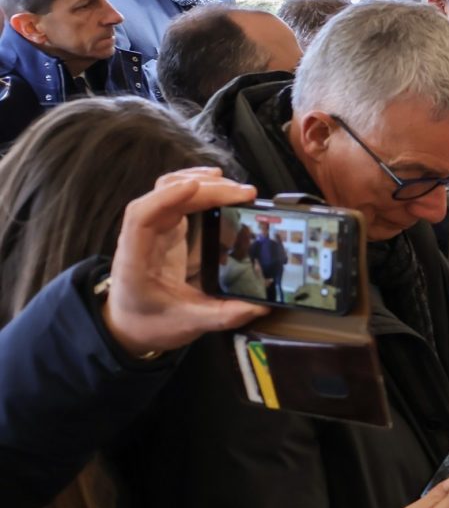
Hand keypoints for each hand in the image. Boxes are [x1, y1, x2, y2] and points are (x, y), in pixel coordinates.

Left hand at [103, 168, 268, 356]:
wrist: (128, 325)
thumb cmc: (149, 324)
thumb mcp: (187, 325)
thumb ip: (223, 315)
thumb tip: (261, 306)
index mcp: (136, 260)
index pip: (142, 217)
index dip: (166, 197)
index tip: (197, 187)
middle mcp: (141, 238)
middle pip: (164, 197)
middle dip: (205, 189)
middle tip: (245, 194)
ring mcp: (153, 229)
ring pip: (170, 190)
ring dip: (203, 183)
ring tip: (238, 189)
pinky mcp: (166, 228)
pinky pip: (177, 197)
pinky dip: (198, 186)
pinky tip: (218, 181)